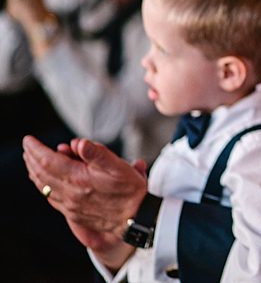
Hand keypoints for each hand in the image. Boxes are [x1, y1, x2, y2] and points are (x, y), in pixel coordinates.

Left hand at [22, 136, 147, 244]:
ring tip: (31, 160)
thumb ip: (97, 153)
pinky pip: (50, 197)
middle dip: (31, 158)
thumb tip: (78, 142)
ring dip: (34, 171)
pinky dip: (42, 185)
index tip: (29, 139)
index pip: (48, 161)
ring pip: (44, 186)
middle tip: (28, 146)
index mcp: (78, 179)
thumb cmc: (130, 190)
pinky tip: (44, 181)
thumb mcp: (119, 166)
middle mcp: (69, 194)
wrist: (135, 217)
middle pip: (41, 174)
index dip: (36, 149)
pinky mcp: (73, 213)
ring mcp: (69, 205)